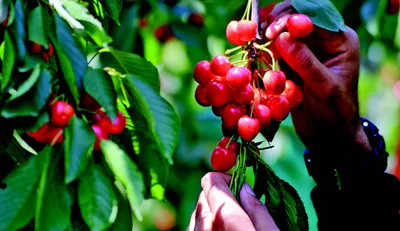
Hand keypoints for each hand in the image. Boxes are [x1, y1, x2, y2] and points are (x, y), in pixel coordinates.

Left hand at [188, 172, 278, 230]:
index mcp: (223, 217)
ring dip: (212, 212)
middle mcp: (203, 226)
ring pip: (198, 213)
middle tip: (239, 208)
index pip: (211, 181)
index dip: (225, 178)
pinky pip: (195, 228)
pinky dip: (206, 226)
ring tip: (231, 226)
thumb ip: (257, 210)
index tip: (238, 185)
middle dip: (220, 196)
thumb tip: (245, 188)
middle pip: (204, 195)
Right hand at [264, 2, 371, 161]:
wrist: (328, 136)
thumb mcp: (324, 87)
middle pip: (295, 20)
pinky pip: (274, 52)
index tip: (271, 31)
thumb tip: (282, 37)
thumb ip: (305, 61)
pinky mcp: (290, 65)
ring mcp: (305, 53)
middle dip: (275, 25)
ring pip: (282, 35)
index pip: (313, 17)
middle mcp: (322, 42)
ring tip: (253, 46)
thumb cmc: (334, 113)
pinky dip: (264, 54)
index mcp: (339, 41)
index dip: (291, 18)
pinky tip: (257, 58)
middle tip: (258, 36)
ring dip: (267, 40)